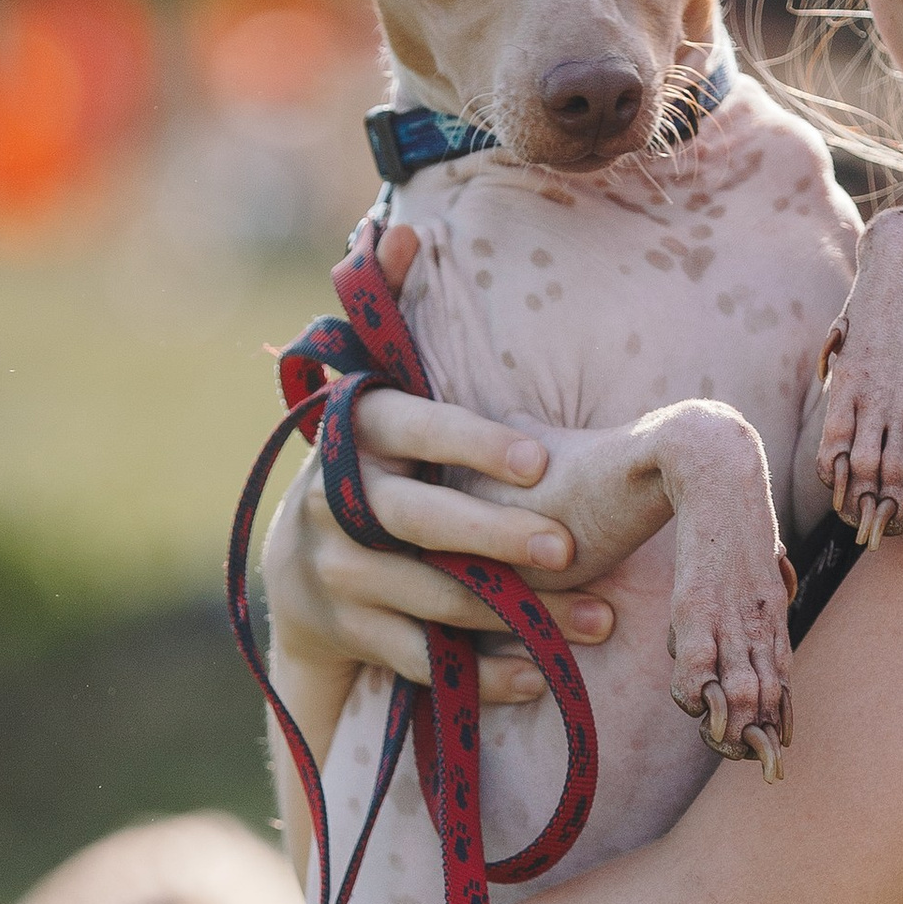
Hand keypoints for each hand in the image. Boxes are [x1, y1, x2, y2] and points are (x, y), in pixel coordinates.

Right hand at [262, 226, 615, 706]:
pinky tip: (542, 674)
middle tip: (570, 549)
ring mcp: (333, 573)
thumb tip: (397, 228)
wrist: (304, 572)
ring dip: (513, 613)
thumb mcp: (378, 399)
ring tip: (598, 620)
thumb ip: (388, 317)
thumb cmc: (378, 469)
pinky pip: (419, 657)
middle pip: (414, 521)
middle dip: (494, 537)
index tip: (538, 461)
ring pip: (426, 597)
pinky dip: (482, 670)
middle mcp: (332, 501)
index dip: (471, 443)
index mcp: (353, 434)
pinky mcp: (345, 634)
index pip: (409, 428)